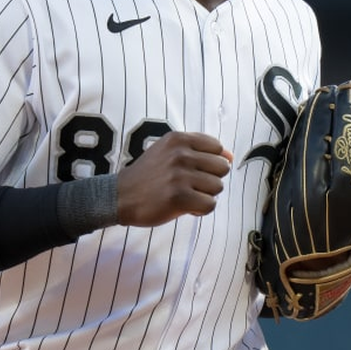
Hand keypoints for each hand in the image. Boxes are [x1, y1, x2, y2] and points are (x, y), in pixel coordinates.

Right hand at [116, 131, 233, 226]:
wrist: (120, 196)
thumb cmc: (148, 175)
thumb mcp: (168, 150)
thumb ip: (198, 149)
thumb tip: (230, 157)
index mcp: (178, 139)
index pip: (218, 148)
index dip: (210, 163)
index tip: (194, 171)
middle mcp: (180, 154)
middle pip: (222, 168)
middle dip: (210, 179)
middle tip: (189, 185)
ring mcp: (180, 176)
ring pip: (218, 187)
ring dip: (204, 195)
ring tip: (185, 195)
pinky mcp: (179, 198)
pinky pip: (210, 205)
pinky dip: (200, 210)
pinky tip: (184, 207)